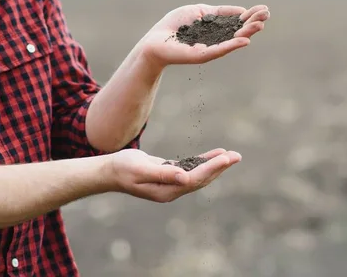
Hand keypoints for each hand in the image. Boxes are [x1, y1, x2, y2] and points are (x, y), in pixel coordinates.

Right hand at [108, 148, 240, 202]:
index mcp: (167, 191)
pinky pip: (192, 169)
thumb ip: (163, 173)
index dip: (212, 168)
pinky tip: (216, 155)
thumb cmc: (122, 168)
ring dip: (216, 165)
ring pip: (200, 174)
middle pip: (202, 179)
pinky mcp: (171, 175)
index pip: (195, 179)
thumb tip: (184, 178)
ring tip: (232, 155)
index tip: (226, 158)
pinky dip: (205, 161)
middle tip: (237, 156)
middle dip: (220, 167)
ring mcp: (172, 184)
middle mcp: (172, 190)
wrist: (109, 171)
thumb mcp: (141, 169)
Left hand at [140, 4, 269, 67]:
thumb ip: (220, 12)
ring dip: (247, 33)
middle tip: (267, 16)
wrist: (155, 40)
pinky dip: (232, 45)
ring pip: (233, 40)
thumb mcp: (200, 11)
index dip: (251, 15)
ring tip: (260, 26)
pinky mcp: (203, 55)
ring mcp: (211, 48)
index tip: (264, 9)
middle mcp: (217, 40)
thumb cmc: (174, 25)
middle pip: (239, 30)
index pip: (238, 21)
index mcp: (217, 29)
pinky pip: (220, 50)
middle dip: (253, 23)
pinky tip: (244, 40)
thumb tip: (242, 11)